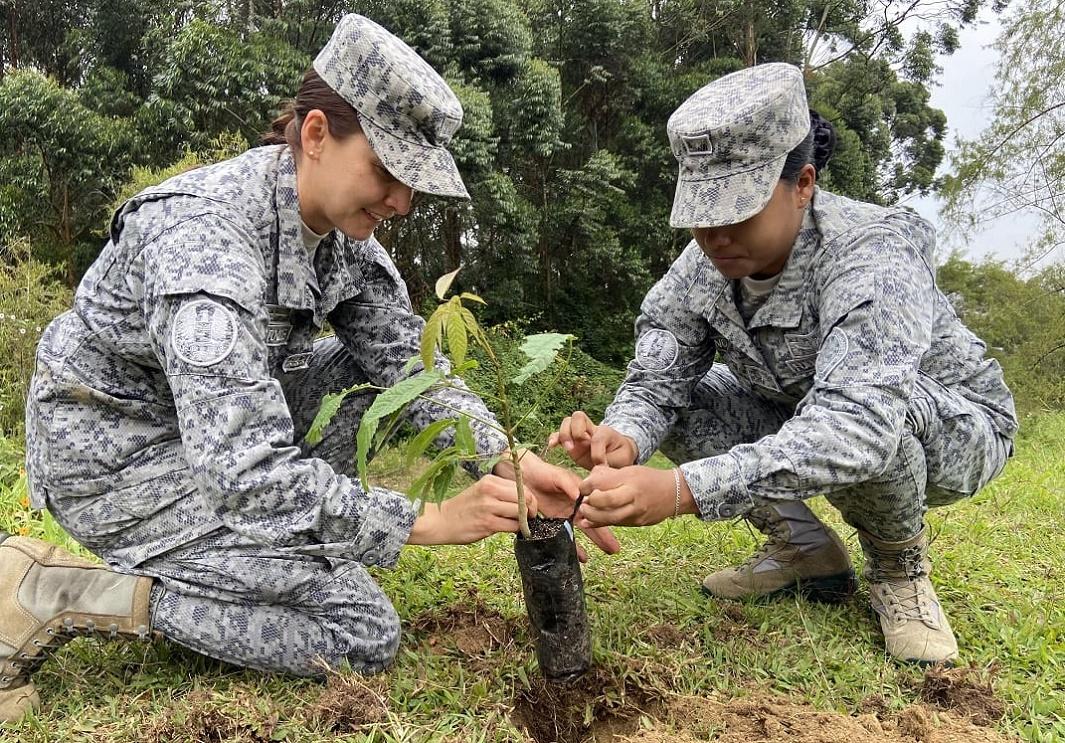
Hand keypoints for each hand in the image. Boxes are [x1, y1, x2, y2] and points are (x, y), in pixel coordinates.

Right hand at [408, 475, 536, 545]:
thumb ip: (501, 492)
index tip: (530, 508)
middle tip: (529, 518)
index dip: (530, 499)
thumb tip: (526, 500)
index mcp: (490, 480)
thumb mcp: (481, 491)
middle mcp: (490, 491)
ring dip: (522, 521)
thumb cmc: (464, 508)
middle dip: (531, 510)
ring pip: (520, 513)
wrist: (440, 521)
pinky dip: (515, 529)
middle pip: (525, 498)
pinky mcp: (487, 523)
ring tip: (516, 524)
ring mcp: (488, 507)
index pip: (521, 487)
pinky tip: (507, 529)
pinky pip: (512, 526)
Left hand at [493, 450, 621, 559]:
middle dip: (603, 536)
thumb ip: (569, 485)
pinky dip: (570, 546)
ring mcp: (563, 517)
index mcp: (579, 496)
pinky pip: (562, 537)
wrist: (523, 476)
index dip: (605, 518)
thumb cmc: (543, 472)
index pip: (595, 508)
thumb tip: (579, 497)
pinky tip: (579, 557)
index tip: (615, 526)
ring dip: (589, 544)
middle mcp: (573, 508)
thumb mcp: (559, 476)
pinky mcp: (551, 523)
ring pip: (579, 533)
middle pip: (591, 523)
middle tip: (614, 549)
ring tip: (601, 555)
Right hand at [547, 411, 637, 469]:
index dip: (598, 452)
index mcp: (605, 432)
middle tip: (580, 446)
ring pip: (567, 422)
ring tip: (569, 449)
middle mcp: (590, 429)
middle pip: (578, 416)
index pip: (598, 436)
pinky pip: (558, 435)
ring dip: (565, 434)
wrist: (618, 457)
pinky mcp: (571, 443)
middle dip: (576, 431)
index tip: (601, 465)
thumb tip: (598, 465)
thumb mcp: (622, 459)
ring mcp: (578, 434)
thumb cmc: (620, 456)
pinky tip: (552, 446)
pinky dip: (554, 438)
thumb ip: (611, 461)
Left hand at [575, 465, 696, 527]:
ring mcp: (637, 511)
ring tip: (584, 512)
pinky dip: (601, 524)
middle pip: (607, 501)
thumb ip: (609, 476)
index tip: (582, 487)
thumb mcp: (630, 471)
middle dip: (591, 503)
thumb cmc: (648, 479)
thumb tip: (587, 482)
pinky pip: (617, 524)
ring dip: (593, 517)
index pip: (604, 482)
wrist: (675, 493)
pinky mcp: (638, 523)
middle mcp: (634, 495)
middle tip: (582, 502)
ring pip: (611, 518)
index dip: (588, 486)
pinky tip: (589, 522)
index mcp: (630, 478)